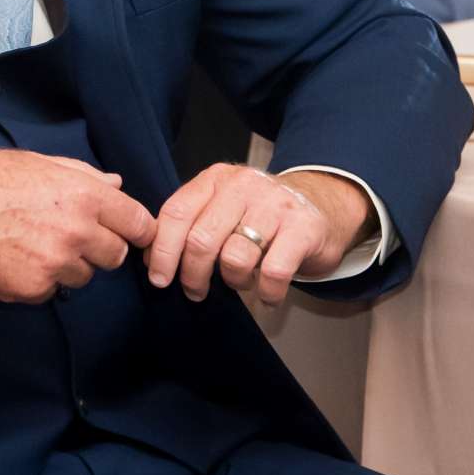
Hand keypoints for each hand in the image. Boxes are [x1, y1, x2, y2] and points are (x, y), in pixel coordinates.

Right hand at [0, 149, 156, 303]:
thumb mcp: (39, 163)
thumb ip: (84, 176)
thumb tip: (116, 186)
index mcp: (84, 196)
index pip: (138, 223)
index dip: (137, 230)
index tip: (131, 234)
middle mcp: (76, 232)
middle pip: (115, 256)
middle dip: (99, 248)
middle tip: (69, 236)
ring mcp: (55, 264)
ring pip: (82, 277)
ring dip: (67, 266)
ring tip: (33, 245)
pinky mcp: (32, 289)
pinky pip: (50, 291)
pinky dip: (38, 280)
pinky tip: (14, 259)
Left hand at [146, 165, 374, 305]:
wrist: (321, 206)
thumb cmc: (260, 215)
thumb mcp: (223, 207)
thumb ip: (191, 223)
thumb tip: (152, 259)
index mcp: (215, 179)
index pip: (176, 213)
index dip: (161, 250)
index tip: (158, 278)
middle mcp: (243, 186)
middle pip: (200, 239)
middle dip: (192, 275)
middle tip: (195, 291)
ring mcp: (274, 205)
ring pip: (234, 258)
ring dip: (233, 282)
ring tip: (239, 282)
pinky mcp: (303, 228)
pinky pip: (273, 272)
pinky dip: (267, 293)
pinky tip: (268, 295)